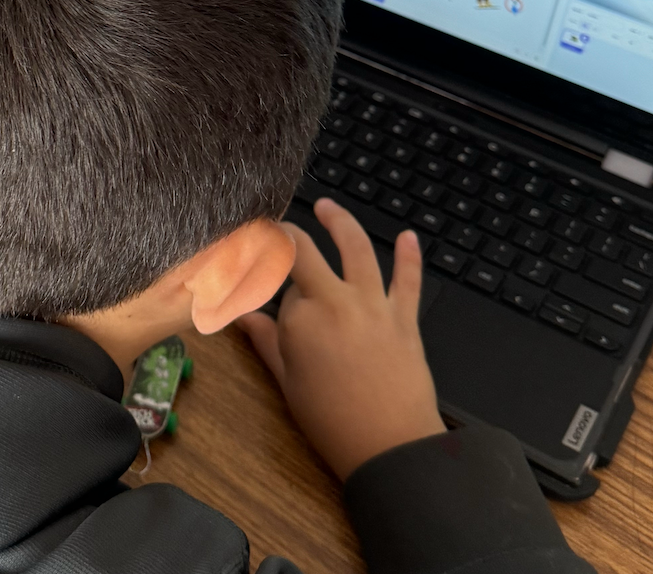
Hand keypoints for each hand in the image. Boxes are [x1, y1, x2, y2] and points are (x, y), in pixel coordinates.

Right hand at [234, 198, 445, 480]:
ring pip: (357, 249)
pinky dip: (409, 257)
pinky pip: (408, 280)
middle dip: (285, 235)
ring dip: (341, 222)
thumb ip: (266, 342)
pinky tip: (408, 236)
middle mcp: (335, 301)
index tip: (249, 271)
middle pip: (306, 252)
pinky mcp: (404, 318)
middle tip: (274, 227)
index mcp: (300, 319)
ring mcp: (373, 305)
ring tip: (328, 207)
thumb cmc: (333, 421)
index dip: (268, 288)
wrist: (390, 445)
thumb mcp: (288, 382)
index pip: (281, 291)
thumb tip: (242, 318)